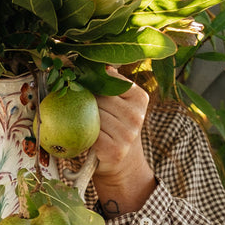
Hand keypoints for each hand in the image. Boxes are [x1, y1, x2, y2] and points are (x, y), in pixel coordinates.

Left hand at [92, 72, 154, 213]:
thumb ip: (109, 83)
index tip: (90, 90)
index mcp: (140, 98)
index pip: (110, 80)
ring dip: (85, 120)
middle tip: (86, 111)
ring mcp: (127, 134)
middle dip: (87, 102)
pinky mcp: (115, 149)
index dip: (95, 84)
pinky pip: (90, 134)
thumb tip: (89, 61)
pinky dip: (85, 135)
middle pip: (99, 98)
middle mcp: (137, 115)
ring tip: (89, 125)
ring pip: (93, 116)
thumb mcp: (118, 103)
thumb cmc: (114, 126)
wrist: (122, 163)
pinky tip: (89, 138)